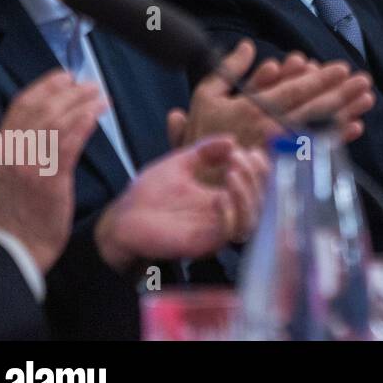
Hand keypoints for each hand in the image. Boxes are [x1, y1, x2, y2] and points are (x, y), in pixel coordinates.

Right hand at [0, 71, 105, 273]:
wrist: (20, 244)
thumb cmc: (21, 208)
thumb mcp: (8, 172)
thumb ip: (21, 145)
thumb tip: (47, 117)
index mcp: (0, 148)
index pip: (20, 106)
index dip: (44, 87)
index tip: (65, 76)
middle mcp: (11, 152)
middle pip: (41, 109)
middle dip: (69, 92)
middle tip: (91, 84)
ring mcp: (29, 165)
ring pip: (57, 122)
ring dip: (81, 103)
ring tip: (100, 96)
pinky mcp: (49, 178)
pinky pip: (68, 143)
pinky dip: (83, 124)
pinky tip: (96, 114)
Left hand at [94, 136, 268, 271]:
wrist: (121, 217)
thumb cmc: (148, 193)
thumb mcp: (180, 162)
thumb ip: (205, 150)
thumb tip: (231, 140)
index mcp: (222, 195)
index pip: (256, 185)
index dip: (261, 169)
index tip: (253, 151)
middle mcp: (224, 214)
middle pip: (261, 201)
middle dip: (256, 177)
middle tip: (240, 158)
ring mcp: (215, 229)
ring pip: (252, 218)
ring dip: (248, 194)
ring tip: (233, 173)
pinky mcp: (204, 243)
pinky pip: (229, 232)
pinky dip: (231, 213)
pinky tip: (220, 197)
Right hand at [168, 40, 373, 149]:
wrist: (197, 181)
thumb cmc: (203, 135)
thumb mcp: (206, 96)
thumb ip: (229, 70)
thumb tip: (247, 46)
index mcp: (253, 110)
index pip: (292, 92)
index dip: (318, 80)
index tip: (341, 68)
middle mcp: (270, 129)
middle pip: (312, 109)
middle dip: (341, 93)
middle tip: (364, 81)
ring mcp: (281, 149)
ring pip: (319, 127)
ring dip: (345, 112)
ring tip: (367, 99)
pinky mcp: (286, 165)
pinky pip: (316, 150)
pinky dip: (337, 139)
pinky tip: (355, 128)